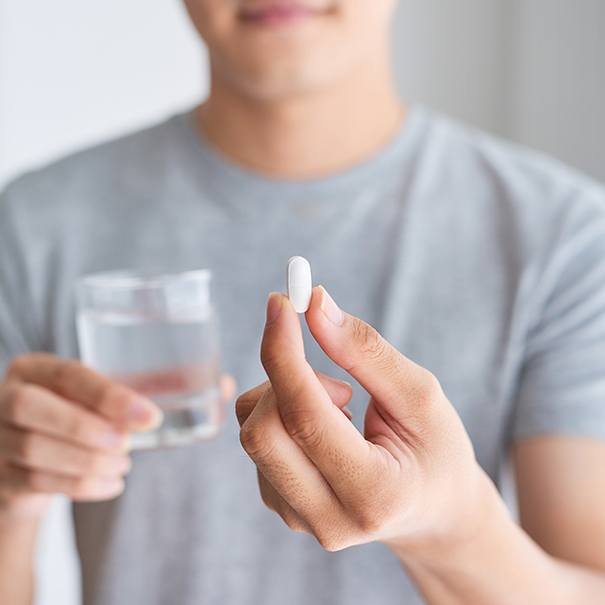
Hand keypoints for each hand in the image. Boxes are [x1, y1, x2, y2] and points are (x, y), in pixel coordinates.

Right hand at [0, 353, 235, 520]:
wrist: (33, 455)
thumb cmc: (84, 413)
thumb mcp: (109, 393)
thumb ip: (158, 385)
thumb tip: (224, 384)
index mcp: (36, 368)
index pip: (68, 374)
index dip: (108, 396)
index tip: (150, 416)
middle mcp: (8, 397)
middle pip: (34, 410)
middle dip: (87, 430)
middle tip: (129, 446)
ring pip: (34, 451)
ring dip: (87, 462)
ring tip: (123, 465)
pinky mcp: (2, 477)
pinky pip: (36, 483)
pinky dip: (80, 486)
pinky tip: (111, 484)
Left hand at [236, 287, 494, 555]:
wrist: (432, 510)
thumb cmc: (436, 449)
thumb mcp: (420, 395)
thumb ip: (366, 351)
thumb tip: (315, 306)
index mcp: (374, 493)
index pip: (306, 419)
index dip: (284, 354)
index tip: (280, 303)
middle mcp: (329, 519)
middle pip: (262, 432)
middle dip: (286, 378)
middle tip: (337, 376)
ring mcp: (298, 519)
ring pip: (253, 432)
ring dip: (287, 397)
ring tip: (344, 408)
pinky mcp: (281, 506)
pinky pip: (257, 442)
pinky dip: (283, 414)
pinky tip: (326, 428)